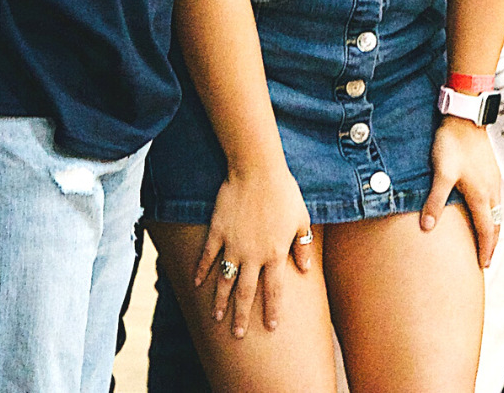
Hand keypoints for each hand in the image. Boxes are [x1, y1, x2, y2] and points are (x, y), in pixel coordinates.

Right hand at [194, 168, 313, 339]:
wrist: (257, 170)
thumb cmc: (284, 193)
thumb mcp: (301, 219)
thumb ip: (303, 246)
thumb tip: (306, 269)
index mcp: (276, 254)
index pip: (274, 291)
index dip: (272, 310)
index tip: (271, 328)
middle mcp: (253, 255)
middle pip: (246, 293)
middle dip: (242, 316)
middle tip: (237, 334)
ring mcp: (233, 245)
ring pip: (225, 281)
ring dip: (220, 301)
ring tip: (216, 318)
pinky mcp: (217, 232)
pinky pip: (207, 257)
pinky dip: (201, 271)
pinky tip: (197, 284)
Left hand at [425, 116, 503, 267]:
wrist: (466, 117)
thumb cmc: (453, 143)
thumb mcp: (441, 173)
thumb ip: (435, 200)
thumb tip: (427, 227)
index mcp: (481, 195)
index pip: (486, 231)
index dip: (485, 250)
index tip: (483, 265)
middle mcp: (491, 190)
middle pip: (495, 224)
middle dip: (492, 244)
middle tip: (487, 260)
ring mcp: (493, 179)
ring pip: (497, 212)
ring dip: (493, 229)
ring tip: (487, 240)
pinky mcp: (491, 170)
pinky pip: (496, 199)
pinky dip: (492, 213)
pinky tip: (484, 210)